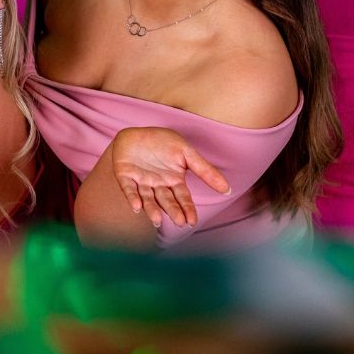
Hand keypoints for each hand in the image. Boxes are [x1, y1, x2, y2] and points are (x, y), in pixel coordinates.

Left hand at [111, 127, 229, 228]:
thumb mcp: (187, 152)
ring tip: (156, 219)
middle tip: (179, 222)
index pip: (183, 198)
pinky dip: (132, 198)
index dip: (187, 209)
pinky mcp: (125, 176)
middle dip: (172, 211)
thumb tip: (227, 189)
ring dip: (151, 210)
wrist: (137, 132)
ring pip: (148, 199)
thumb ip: (205, 170)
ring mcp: (142, 182)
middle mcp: (158, 185)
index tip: (192, 221)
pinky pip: (129, 189)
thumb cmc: (163, 142)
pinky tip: (136, 207)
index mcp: (174, 181)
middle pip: (166, 201)